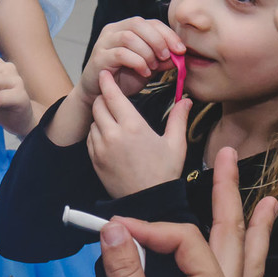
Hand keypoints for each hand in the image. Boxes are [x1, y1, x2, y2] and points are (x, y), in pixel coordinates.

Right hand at [82, 17, 183, 103]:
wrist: (100, 95)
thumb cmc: (123, 78)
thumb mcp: (148, 67)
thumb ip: (162, 59)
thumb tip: (180, 55)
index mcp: (125, 28)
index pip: (149, 22)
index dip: (167, 33)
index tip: (181, 50)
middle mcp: (112, 31)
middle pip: (138, 24)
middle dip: (157, 40)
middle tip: (166, 56)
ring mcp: (103, 43)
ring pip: (129, 37)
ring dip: (147, 52)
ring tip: (153, 67)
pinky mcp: (99, 57)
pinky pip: (121, 54)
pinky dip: (137, 62)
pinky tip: (144, 72)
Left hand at [86, 70, 190, 197]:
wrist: (148, 202)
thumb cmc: (164, 173)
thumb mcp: (175, 144)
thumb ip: (178, 119)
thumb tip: (187, 100)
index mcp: (133, 126)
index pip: (112, 95)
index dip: (107, 82)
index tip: (105, 74)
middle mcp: (112, 134)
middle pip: (98, 105)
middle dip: (104, 98)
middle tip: (113, 98)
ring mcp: (100, 147)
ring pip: (94, 121)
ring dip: (101, 117)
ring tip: (115, 119)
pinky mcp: (94, 159)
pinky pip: (91, 138)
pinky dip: (97, 133)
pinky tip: (110, 136)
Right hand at [100, 147, 277, 276]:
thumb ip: (125, 275)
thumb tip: (112, 228)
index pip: (184, 240)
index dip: (149, 229)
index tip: (113, 229)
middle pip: (234, 236)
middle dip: (229, 193)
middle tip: (227, 155)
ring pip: (250, 260)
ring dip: (256, 227)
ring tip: (269, 201)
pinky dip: (250, 258)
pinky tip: (249, 252)